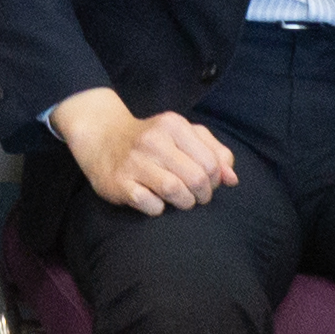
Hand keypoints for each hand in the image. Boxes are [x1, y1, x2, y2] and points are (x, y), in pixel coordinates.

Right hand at [56, 96, 240, 213]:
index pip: (212, 162)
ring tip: (180, 200)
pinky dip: (159, 208)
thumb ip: (213, 151)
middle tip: (196, 196)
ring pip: (176, 191)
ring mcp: (134, 162)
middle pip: (197, 178)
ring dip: (184, 203)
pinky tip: (155, 201)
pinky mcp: (119, 182)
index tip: (206, 183)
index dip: (215, 180)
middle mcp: (153, 140)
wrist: (102, 137)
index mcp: (173, 125)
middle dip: (202, 195)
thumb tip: (232, 179)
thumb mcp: (183, 135)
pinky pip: (151, 205)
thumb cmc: (152, 140)